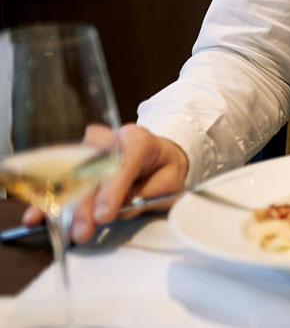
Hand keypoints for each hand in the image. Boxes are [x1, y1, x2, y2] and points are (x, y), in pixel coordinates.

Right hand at [21, 125, 189, 243]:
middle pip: (92, 172)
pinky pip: (60, 177)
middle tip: (82, 231)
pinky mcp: (76, 157)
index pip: (122, 166)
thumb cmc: (164, 169)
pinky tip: (38, 215)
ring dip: (62, 204)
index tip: (104, 216)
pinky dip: (50, 198)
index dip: (111, 192)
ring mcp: (89, 147)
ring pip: (71, 174)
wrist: (158, 153)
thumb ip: (149, 194)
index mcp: (138, 141)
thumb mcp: (170, 183)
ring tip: (56, 228)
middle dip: (85, 205)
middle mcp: (110, 139)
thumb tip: (123, 210)